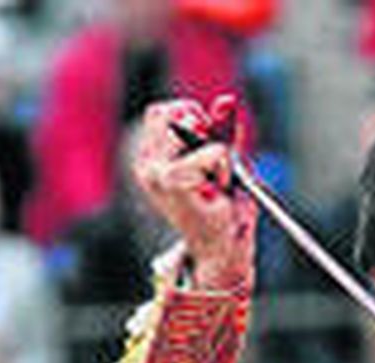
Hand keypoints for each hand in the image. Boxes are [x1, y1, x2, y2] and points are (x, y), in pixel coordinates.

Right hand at [130, 94, 256, 293]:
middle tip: (213, 166)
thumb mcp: (223, 160)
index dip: (189, 115)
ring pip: (193, 128)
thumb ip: (221, 129)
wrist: (223, 250)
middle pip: (171, 112)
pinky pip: (214, 152)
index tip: (204, 145)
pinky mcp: (172, 183)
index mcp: (149, 160)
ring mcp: (155, 174)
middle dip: (202, 128)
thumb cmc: (222, 209)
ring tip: (215, 182)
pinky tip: (218, 191)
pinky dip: (225, 167)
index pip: (160, 111)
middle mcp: (146, 166)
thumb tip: (228, 100)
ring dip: (215, 152)